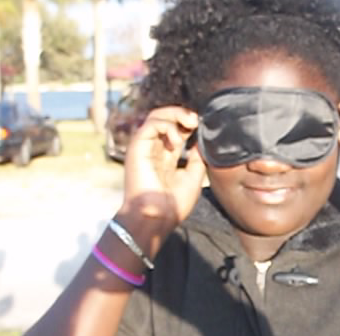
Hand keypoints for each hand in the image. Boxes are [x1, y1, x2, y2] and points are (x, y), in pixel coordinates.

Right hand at [121, 106, 205, 228]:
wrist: (156, 218)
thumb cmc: (173, 204)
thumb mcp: (194, 177)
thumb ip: (197, 158)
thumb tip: (201, 141)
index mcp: (165, 156)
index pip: (175, 129)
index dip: (188, 122)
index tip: (202, 126)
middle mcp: (153, 148)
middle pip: (164, 118)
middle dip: (182, 114)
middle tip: (197, 120)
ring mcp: (144, 147)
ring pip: (156, 116)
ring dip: (176, 115)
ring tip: (190, 125)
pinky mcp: (137, 147)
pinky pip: (150, 124)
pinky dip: (166, 125)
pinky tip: (177, 140)